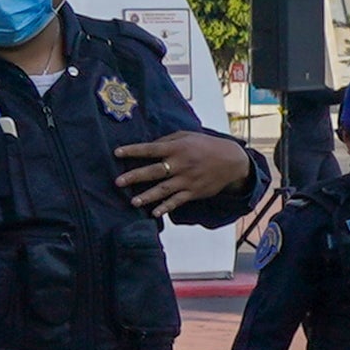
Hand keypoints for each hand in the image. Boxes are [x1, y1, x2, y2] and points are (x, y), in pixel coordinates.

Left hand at [121, 129, 258, 216]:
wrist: (232, 160)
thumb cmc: (205, 145)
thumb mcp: (187, 136)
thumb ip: (167, 141)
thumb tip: (149, 146)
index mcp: (177, 148)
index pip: (151, 149)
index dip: (133, 150)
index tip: (116, 153)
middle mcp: (181, 164)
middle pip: (154, 171)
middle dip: (135, 177)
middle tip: (117, 182)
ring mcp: (187, 180)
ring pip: (164, 189)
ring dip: (148, 196)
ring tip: (133, 202)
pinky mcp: (194, 192)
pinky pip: (178, 201)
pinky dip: (166, 207)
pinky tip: (154, 213)